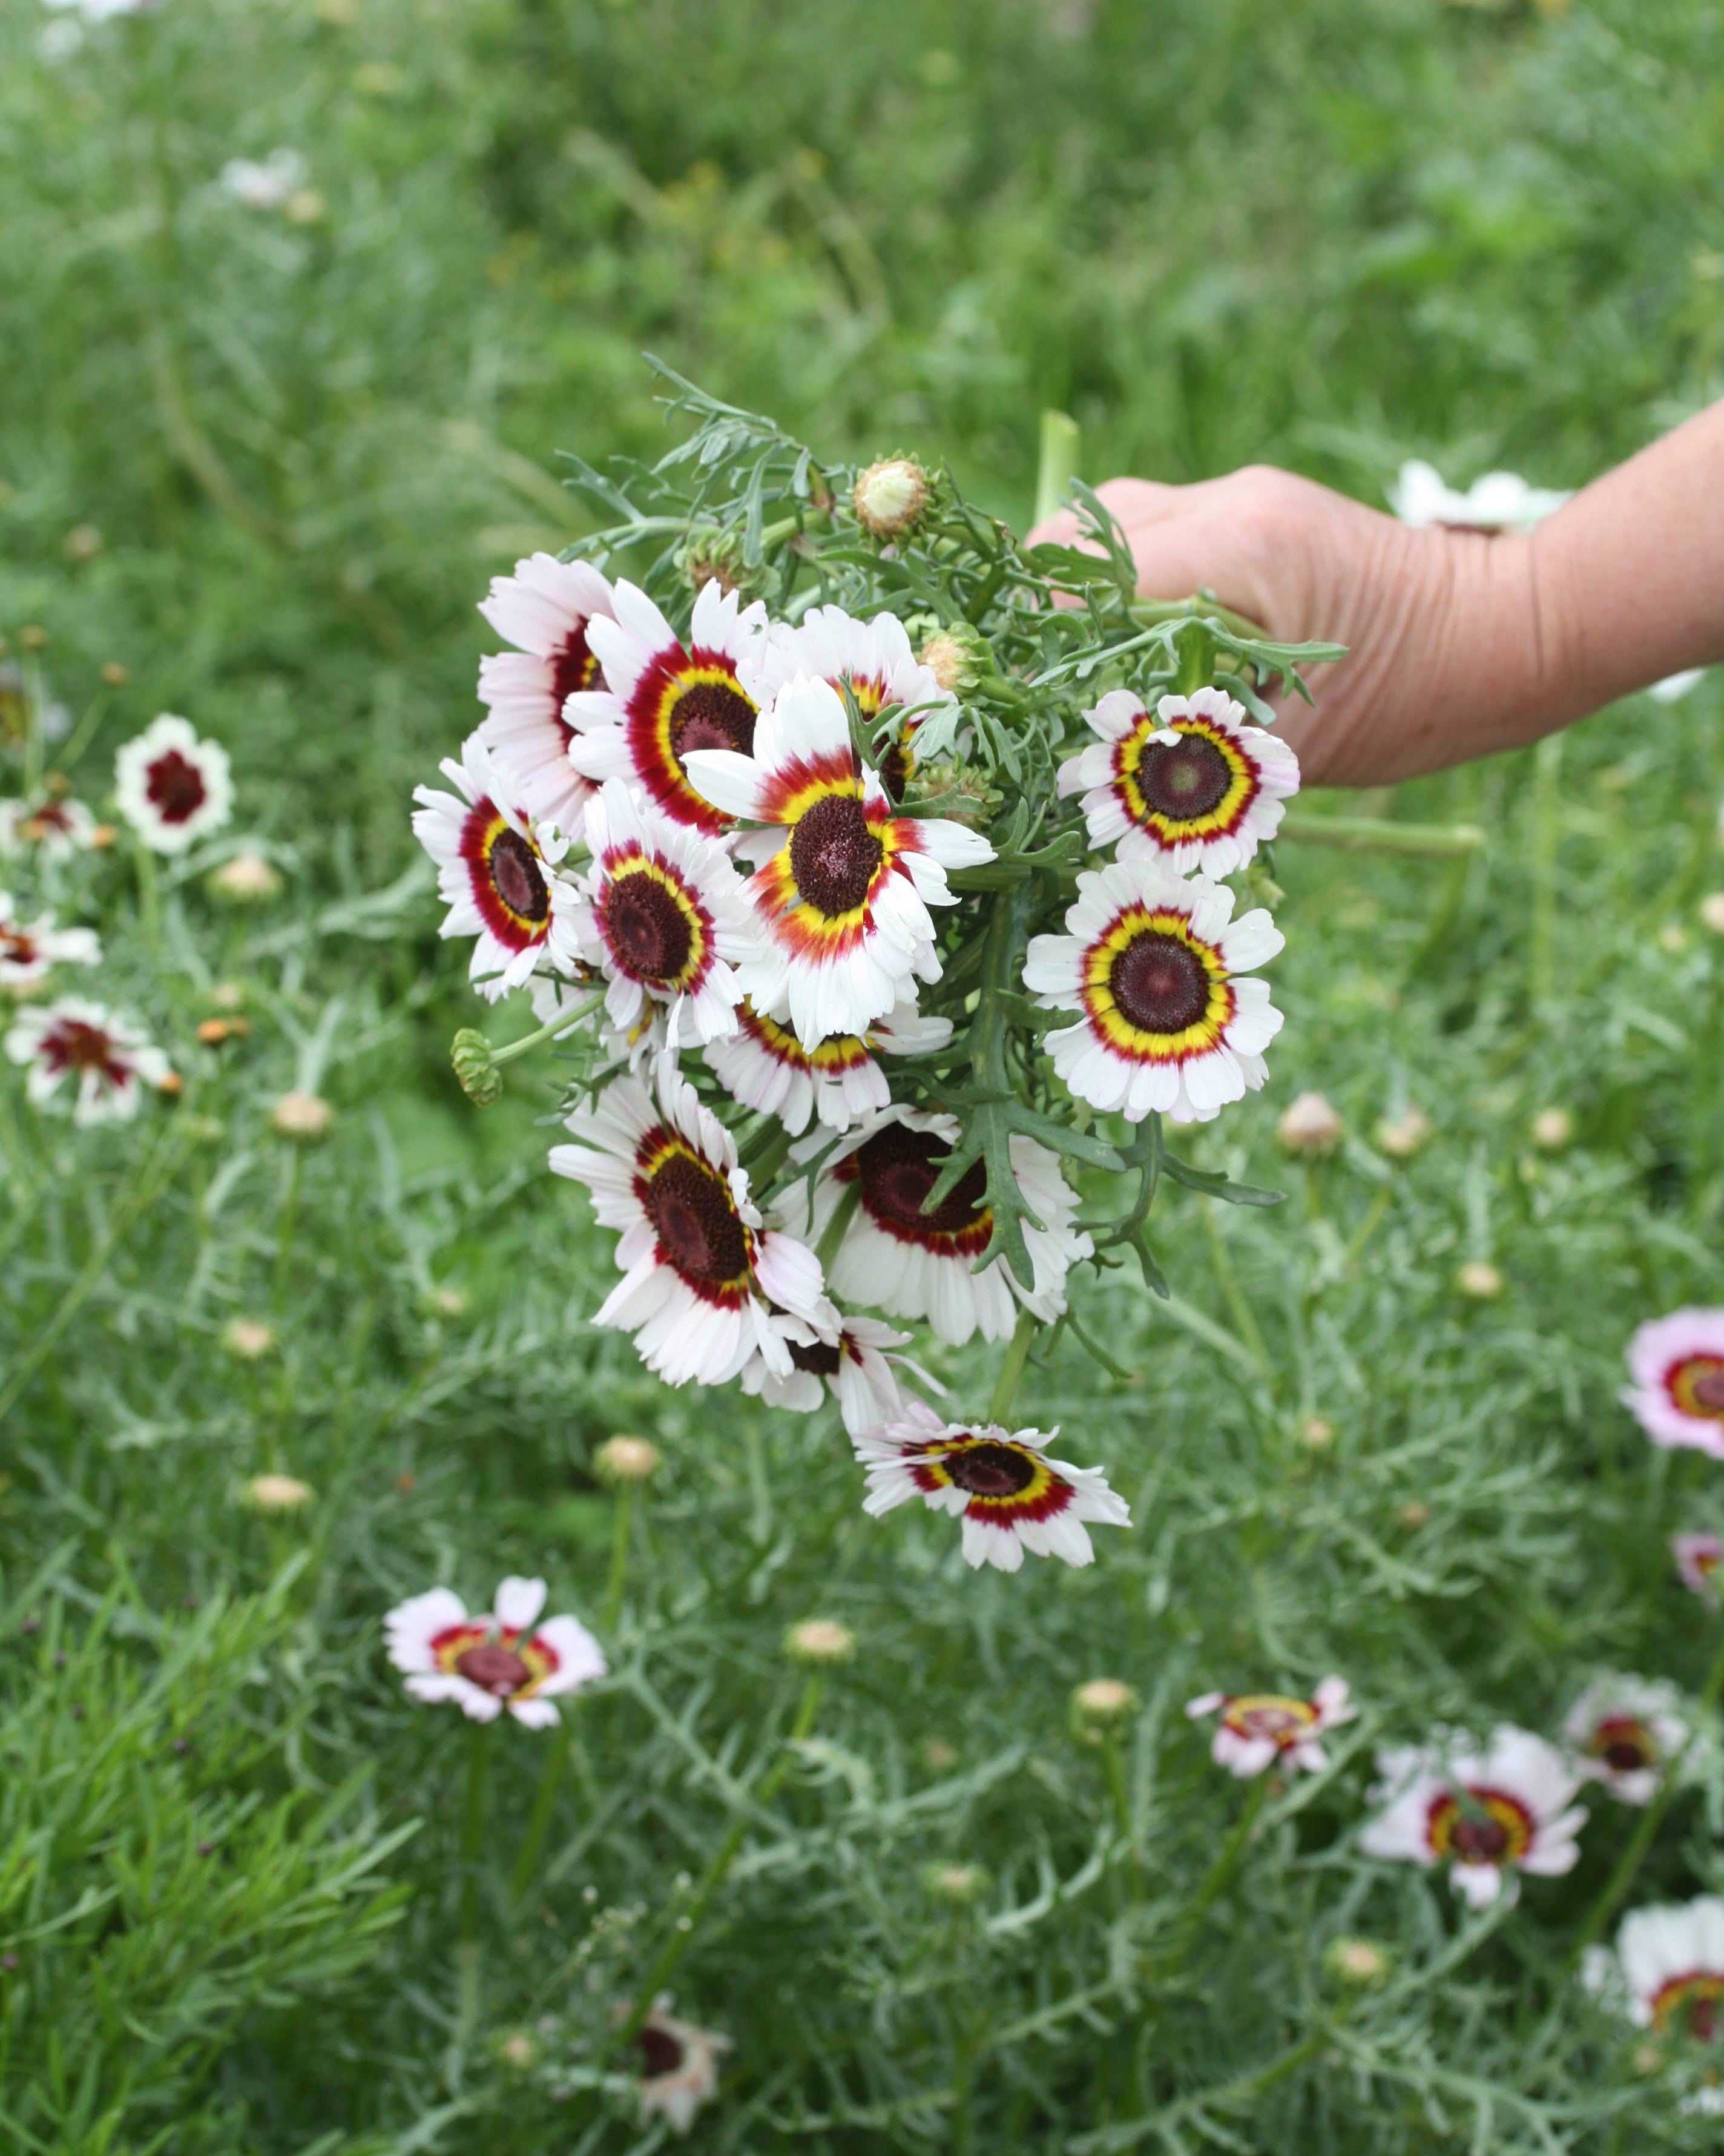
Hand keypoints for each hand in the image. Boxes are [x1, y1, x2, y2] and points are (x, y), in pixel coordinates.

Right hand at [1029, 469, 1550, 788]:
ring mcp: (1236, 495)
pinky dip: (1114, 586)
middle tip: (1025, 703)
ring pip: (1097, 529)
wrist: (1505, 632)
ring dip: (1068, 601)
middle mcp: (1224, 504)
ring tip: (1066, 677)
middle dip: (1032, 625)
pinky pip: (1147, 533)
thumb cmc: (1412, 706)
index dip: (1025, 657)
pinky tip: (1120, 645)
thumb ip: (1175, 741)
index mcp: (1235, 554)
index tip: (1003, 716)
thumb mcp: (1284, 748)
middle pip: (1066, 547)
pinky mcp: (1249, 505)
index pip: (1074, 591)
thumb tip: (1068, 759)